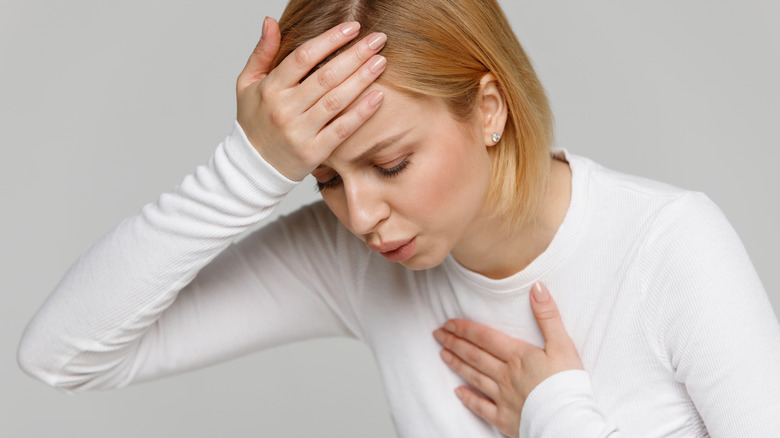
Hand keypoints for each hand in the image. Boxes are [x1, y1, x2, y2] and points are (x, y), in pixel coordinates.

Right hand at [236, 18, 386, 180]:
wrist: (253, 166)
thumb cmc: (254, 120)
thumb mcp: (248, 83)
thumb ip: (262, 52)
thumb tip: (271, 21)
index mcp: (270, 88)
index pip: (303, 57)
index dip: (330, 40)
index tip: (353, 27)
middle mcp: (284, 109)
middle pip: (325, 76)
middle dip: (355, 55)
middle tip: (378, 40)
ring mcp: (299, 132)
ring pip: (336, 101)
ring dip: (362, 80)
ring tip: (381, 62)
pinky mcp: (313, 152)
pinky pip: (341, 129)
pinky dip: (361, 112)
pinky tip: (378, 97)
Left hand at [432, 281, 582, 437]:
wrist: (568, 422)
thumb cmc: (568, 384)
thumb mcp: (563, 345)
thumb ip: (548, 316)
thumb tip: (538, 288)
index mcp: (518, 356)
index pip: (484, 338)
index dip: (465, 329)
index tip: (449, 323)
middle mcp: (505, 375)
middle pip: (475, 355)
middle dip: (454, 343)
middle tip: (437, 335)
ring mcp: (503, 397)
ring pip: (474, 377)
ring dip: (457, 364)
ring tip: (443, 354)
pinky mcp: (505, 418)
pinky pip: (481, 407)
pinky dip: (468, 399)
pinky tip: (458, 392)